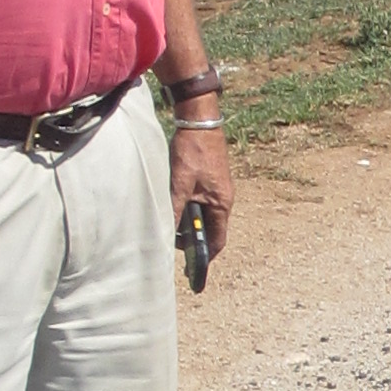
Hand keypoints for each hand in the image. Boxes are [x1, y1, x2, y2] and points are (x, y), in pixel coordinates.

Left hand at [169, 120, 232, 268]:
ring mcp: (217, 188)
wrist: (199, 120)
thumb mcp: (180, 185)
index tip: (193, 270)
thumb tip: (167, 234)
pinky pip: (200, 202)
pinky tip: (174, 206)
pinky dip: (188, 209)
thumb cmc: (193, 151)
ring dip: (188, 223)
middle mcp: (223, 199)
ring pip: (203, 215)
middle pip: (210, 229)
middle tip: (173, 247)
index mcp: (221, 204)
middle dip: (193, 240)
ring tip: (170, 226)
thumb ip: (174, 211)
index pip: (217, 241)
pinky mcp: (209, 179)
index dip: (205, 257)